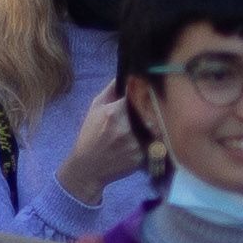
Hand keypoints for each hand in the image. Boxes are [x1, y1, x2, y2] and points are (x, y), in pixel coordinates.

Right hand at [56, 84, 144, 206]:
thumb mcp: (95, 108)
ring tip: (148, 129)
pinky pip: (153, 145)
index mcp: (115, 112)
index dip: (144, 95)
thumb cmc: (90, 134)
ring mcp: (135, 144)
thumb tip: (126, 75)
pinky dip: (152, 143)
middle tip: (151, 112)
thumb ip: (111, 90)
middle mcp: (126, 127)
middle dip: (151, 112)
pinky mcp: (141, 158)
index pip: (139, 96)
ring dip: (154, 127)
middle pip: (150, 112)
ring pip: (154, 129)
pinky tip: (143, 144)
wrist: (88, 167)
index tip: (147, 95)